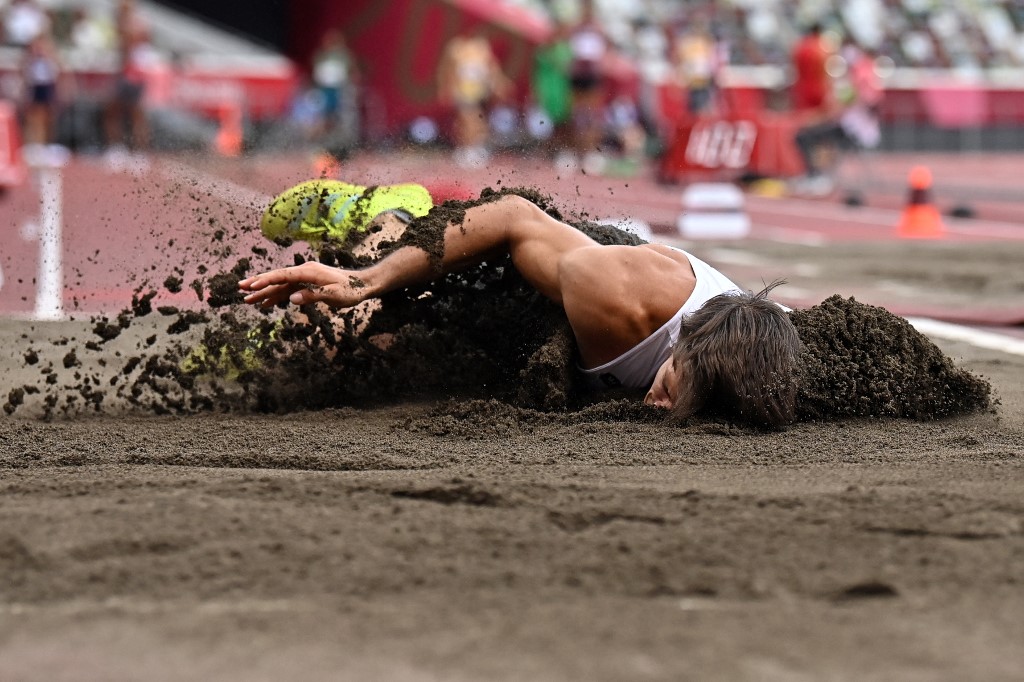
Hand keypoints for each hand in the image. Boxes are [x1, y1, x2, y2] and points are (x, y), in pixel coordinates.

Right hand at [238, 262, 369, 308]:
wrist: (362, 285)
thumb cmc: (350, 290)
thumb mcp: (335, 295)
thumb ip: (313, 296)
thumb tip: (292, 299)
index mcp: (309, 271)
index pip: (283, 275)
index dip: (267, 280)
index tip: (252, 286)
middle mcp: (304, 272)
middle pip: (277, 277)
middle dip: (258, 283)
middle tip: (240, 288)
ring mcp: (304, 278)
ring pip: (280, 285)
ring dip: (264, 292)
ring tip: (247, 300)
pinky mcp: (306, 285)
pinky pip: (287, 290)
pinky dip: (276, 297)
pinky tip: (265, 304)